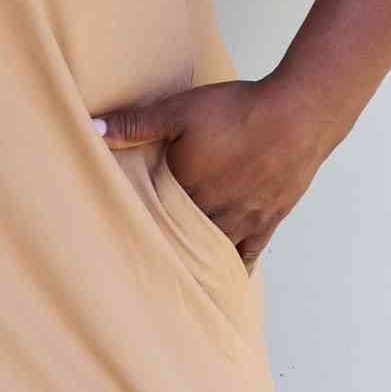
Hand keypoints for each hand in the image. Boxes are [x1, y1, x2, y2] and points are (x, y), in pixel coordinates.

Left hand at [92, 76, 328, 270]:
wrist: (298, 114)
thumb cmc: (238, 109)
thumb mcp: (180, 109)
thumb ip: (137, 123)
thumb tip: (92, 128)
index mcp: (188, 187)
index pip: (154, 216)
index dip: (137, 226)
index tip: (115, 240)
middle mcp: (214, 210)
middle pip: (182, 239)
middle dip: (163, 250)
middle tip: (139, 269)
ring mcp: (244, 218)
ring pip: (213, 250)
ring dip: (194, 262)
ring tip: (174, 282)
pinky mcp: (270, 219)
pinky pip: (249, 253)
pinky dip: (235, 268)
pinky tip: (225, 281)